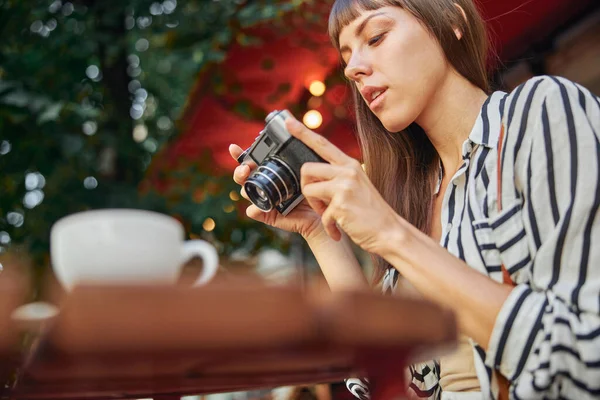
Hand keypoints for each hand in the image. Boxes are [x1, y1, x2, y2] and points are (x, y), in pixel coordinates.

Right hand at [229, 144, 324, 239]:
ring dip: (245, 188)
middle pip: (243, 177)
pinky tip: (255, 208)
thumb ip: (296, 156)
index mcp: (268, 172)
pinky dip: (254, 210)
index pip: (250, 161)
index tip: (233, 148)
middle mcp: (263, 185)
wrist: (321, 208)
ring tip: (250, 185)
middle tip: (245, 168)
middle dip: (239, 171)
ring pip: (246, 193)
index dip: (239, 155)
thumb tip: (293, 135)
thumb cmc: (312, 186)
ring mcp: (264, 200)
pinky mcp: (268, 215)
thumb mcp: (304, 169)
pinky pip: (255, 212)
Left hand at [285, 117, 407, 254]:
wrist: (389, 231)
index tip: (287, 121)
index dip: (302, 132)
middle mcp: (347, 171)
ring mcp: (345, 186)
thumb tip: (313, 176)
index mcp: (349, 165)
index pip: (322, 143)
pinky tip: (338, 230)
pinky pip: (321, 215)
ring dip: (315, 207)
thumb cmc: (371, 212)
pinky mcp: (341, 204)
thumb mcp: (356, 185)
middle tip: (319, 203)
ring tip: (330, 215)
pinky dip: (328, 226)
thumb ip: (337, 177)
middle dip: (306, 188)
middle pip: (306, 169)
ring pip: (308, 190)